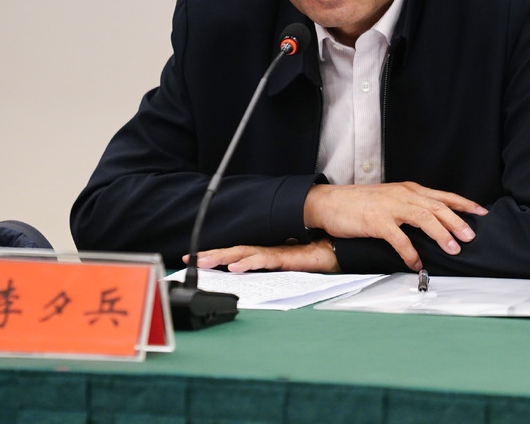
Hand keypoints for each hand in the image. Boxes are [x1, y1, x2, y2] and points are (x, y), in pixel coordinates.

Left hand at [185, 239, 338, 273]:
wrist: (339, 252)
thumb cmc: (316, 259)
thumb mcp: (288, 270)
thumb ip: (271, 272)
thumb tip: (251, 277)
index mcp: (266, 255)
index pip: (235, 254)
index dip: (216, 256)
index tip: (195, 259)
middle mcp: (268, 252)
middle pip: (234, 253)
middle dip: (211, 256)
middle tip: (190, 260)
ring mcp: (277, 254)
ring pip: (245, 254)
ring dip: (224, 258)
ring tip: (206, 262)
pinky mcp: (288, 258)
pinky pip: (265, 260)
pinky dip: (249, 263)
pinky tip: (236, 267)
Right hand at [302, 182, 487, 270]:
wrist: (330, 203)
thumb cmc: (360, 203)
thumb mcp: (390, 198)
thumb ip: (411, 205)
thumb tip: (433, 220)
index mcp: (408, 189)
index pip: (443, 195)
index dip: (464, 204)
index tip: (481, 212)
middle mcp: (403, 195)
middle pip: (438, 206)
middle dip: (458, 222)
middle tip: (471, 237)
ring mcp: (390, 207)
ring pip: (424, 218)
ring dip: (441, 235)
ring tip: (453, 249)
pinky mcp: (376, 221)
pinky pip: (399, 238)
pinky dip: (410, 252)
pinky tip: (416, 263)